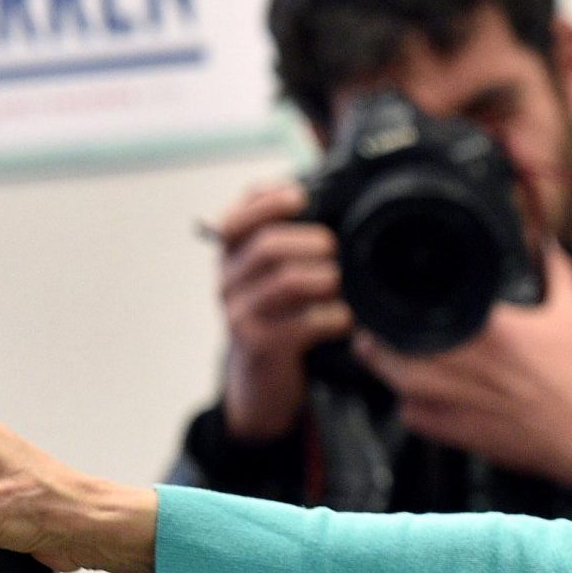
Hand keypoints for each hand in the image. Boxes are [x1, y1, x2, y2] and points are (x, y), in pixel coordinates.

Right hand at [214, 183, 353, 441]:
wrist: (259, 377)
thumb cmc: (277, 316)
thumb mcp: (272, 277)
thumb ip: (285, 242)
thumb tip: (323, 199)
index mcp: (230, 258)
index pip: (235, 218)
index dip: (265, 201)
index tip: (300, 196)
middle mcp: (228, 282)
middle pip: (267, 247)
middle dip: (309, 242)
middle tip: (332, 249)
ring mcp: (240, 314)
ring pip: (285, 282)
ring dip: (323, 278)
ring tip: (337, 283)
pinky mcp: (259, 344)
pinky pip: (301, 323)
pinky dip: (331, 317)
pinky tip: (343, 319)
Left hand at [352, 243, 571, 487]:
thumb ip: (556, 270)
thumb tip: (544, 240)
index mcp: (487, 330)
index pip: (419, 303)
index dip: (399, 296)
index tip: (404, 293)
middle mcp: (461, 364)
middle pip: (388, 342)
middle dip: (382, 332)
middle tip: (388, 325)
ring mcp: (449, 400)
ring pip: (391, 377)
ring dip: (389, 365)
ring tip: (401, 356)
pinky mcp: (450, 432)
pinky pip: (409, 415)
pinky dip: (410, 404)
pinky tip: (428, 395)